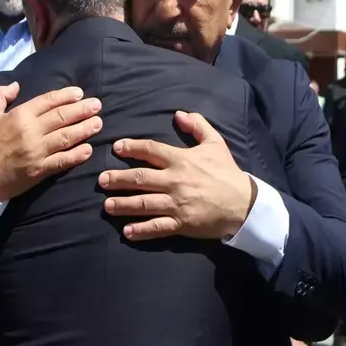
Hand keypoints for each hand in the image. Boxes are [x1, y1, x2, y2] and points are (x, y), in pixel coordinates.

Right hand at [0, 83, 102, 203]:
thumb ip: (0, 97)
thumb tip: (15, 84)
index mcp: (19, 115)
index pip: (48, 101)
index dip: (66, 96)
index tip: (80, 93)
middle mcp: (30, 131)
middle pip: (62, 117)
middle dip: (82, 110)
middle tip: (97, 105)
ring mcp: (36, 152)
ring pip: (66, 137)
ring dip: (84, 129)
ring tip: (98, 123)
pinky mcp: (39, 170)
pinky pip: (62, 161)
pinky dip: (77, 155)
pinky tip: (89, 149)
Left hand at [99, 111, 256, 240]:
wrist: (244, 203)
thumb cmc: (227, 172)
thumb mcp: (216, 143)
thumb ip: (198, 126)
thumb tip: (179, 114)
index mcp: (181, 160)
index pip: (151, 150)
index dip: (132, 147)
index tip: (116, 147)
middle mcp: (175, 181)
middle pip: (140, 178)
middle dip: (118, 179)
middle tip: (102, 180)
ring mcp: (177, 204)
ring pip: (143, 203)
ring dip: (123, 204)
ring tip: (107, 205)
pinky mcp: (182, 223)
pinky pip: (157, 227)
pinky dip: (141, 230)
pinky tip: (127, 232)